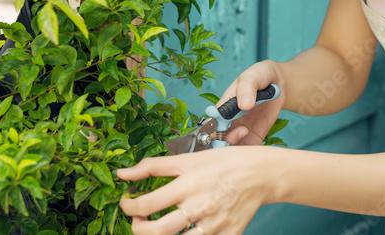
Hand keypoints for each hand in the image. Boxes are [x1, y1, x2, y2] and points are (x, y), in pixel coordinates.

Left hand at [117, 145, 277, 234]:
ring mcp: (214, 226)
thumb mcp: (190, 158)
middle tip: (138, 220)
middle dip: (137, 228)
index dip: (128, 207)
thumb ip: (154, 166)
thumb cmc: (226, 163)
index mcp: (189, 184)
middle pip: (156, 232)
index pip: (147, 204)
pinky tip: (184, 230)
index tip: (127, 203)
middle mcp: (200, 207)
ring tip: (158, 227)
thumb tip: (122, 174)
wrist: (262, 174)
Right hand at [216, 60, 285, 145]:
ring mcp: (241, 131)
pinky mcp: (254, 138)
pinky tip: (256, 143)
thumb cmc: (260, 76)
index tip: (223, 128)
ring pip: (231, 150)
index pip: (211, 124)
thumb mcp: (252, 76)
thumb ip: (246, 88)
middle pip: (218, 140)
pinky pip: (247, 152)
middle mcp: (229, 122)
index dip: (212, 131)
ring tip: (247, 131)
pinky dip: (248, 156)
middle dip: (224, 142)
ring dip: (236, 149)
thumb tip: (243, 104)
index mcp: (223, 108)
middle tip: (241, 130)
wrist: (278, 83)